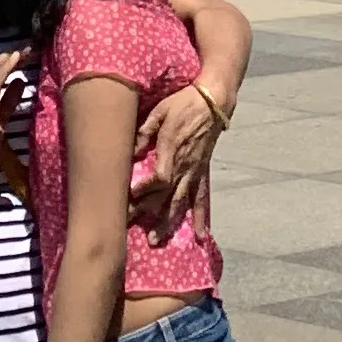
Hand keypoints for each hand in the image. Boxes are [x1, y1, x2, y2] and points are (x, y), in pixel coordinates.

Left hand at [137, 79, 222, 234]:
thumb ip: (145, 130)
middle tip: (129, 225)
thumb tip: (131, 150)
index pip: (158, 178)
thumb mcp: (160, 110)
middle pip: (165, 194)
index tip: (129, 196)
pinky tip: (201, 234)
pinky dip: (201, 217)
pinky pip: (201, 197)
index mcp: (171, 148)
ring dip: (168, 222)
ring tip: (156, 240)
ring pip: (180, 202)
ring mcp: (194, 171)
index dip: (144, 190)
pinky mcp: (202, 172)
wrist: (212, 101)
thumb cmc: (183, 102)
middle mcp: (184, 165)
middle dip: (147, 211)